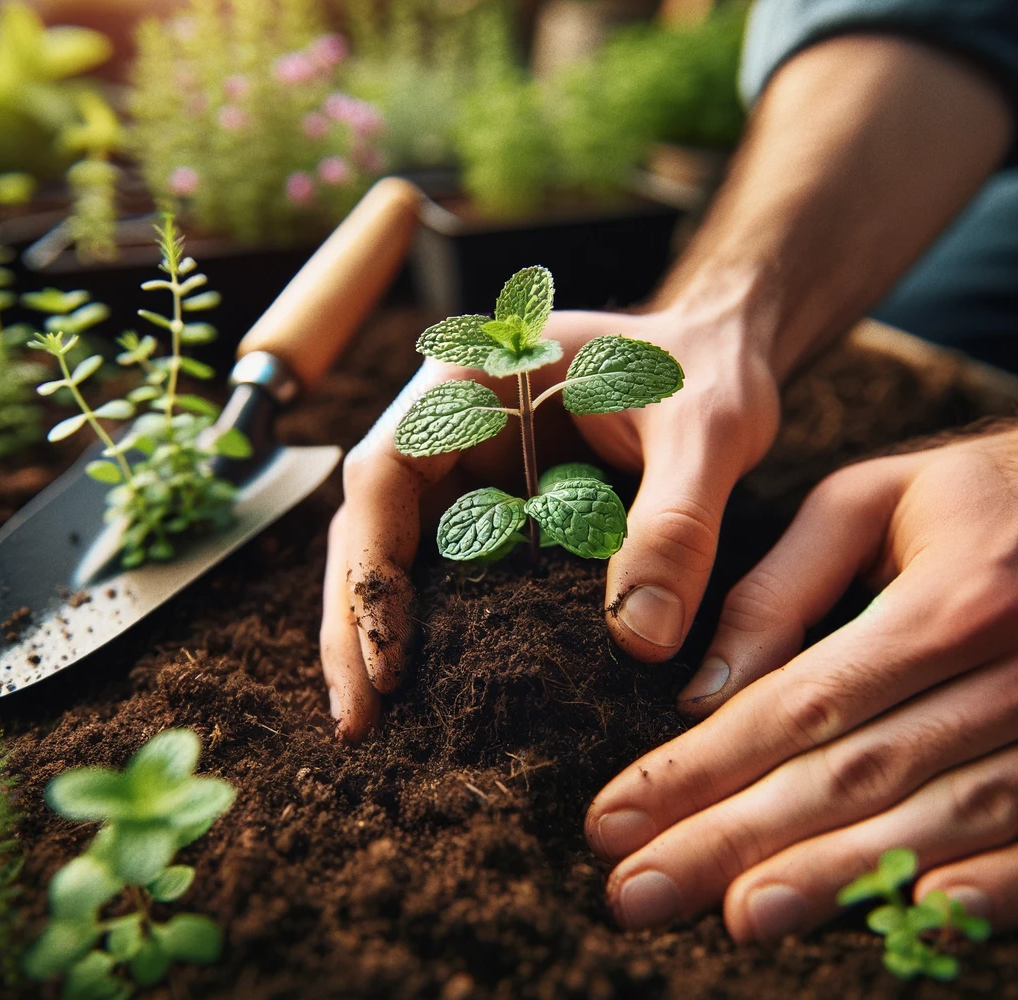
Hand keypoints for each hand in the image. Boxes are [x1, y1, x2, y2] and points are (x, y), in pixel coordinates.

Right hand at [320, 306, 778, 739]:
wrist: (719, 354)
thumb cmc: (705, 369)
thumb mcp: (703, 432)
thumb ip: (676, 524)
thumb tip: (639, 640)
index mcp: (471, 382)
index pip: (385, 473)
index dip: (373, 568)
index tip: (389, 661)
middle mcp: (450, 425)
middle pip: (370, 524)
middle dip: (356, 620)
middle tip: (358, 721)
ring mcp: (468, 466)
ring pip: (396, 551)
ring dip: (379, 631)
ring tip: (373, 722)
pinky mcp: (496, 504)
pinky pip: (448, 567)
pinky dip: (432, 625)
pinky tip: (433, 686)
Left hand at [585, 427, 1017, 937]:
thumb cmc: (965, 498)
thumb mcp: (864, 505)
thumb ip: (780, 592)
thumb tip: (698, 694)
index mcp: (952, 594)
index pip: (800, 704)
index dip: (701, 768)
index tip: (615, 818)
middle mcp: (1014, 667)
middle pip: (852, 775)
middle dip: (735, 840)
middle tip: (638, 892)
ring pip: (934, 820)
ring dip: (831, 877)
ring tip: (736, 916)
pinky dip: (982, 888)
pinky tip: (914, 920)